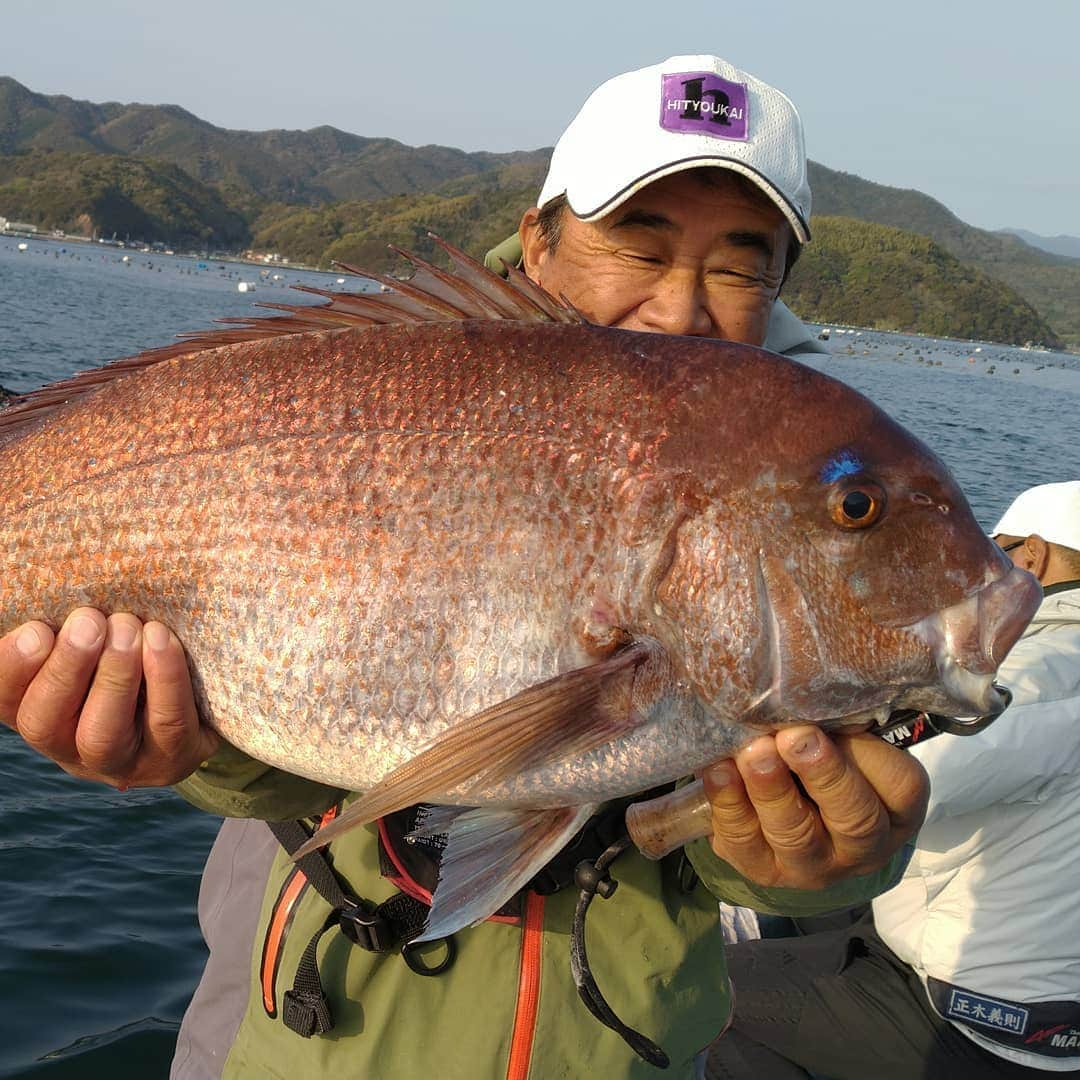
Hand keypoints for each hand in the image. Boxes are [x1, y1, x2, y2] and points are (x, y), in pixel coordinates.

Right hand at [0, 608, 217, 788]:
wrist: (206, 698)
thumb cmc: (137, 651)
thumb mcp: (99, 639)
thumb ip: (72, 620)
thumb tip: (41, 566)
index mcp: (42, 710)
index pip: (7, 698)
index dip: (12, 667)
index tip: (35, 628)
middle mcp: (70, 744)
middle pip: (45, 721)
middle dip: (65, 667)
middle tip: (89, 621)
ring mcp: (122, 760)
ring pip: (102, 733)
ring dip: (113, 675)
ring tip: (127, 627)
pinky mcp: (173, 757)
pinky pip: (166, 722)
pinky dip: (164, 678)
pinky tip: (162, 640)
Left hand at [701, 726, 927, 888]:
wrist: (787, 805)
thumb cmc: (826, 757)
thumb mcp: (846, 738)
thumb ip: (838, 721)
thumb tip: (806, 693)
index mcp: (895, 809)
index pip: (898, 786)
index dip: (864, 755)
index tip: (828, 723)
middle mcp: (860, 848)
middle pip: (853, 820)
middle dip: (820, 774)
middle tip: (791, 737)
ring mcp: (810, 866)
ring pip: (795, 836)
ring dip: (770, 791)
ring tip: (751, 752)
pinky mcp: (761, 869)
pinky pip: (743, 843)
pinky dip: (727, 803)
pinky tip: (716, 769)